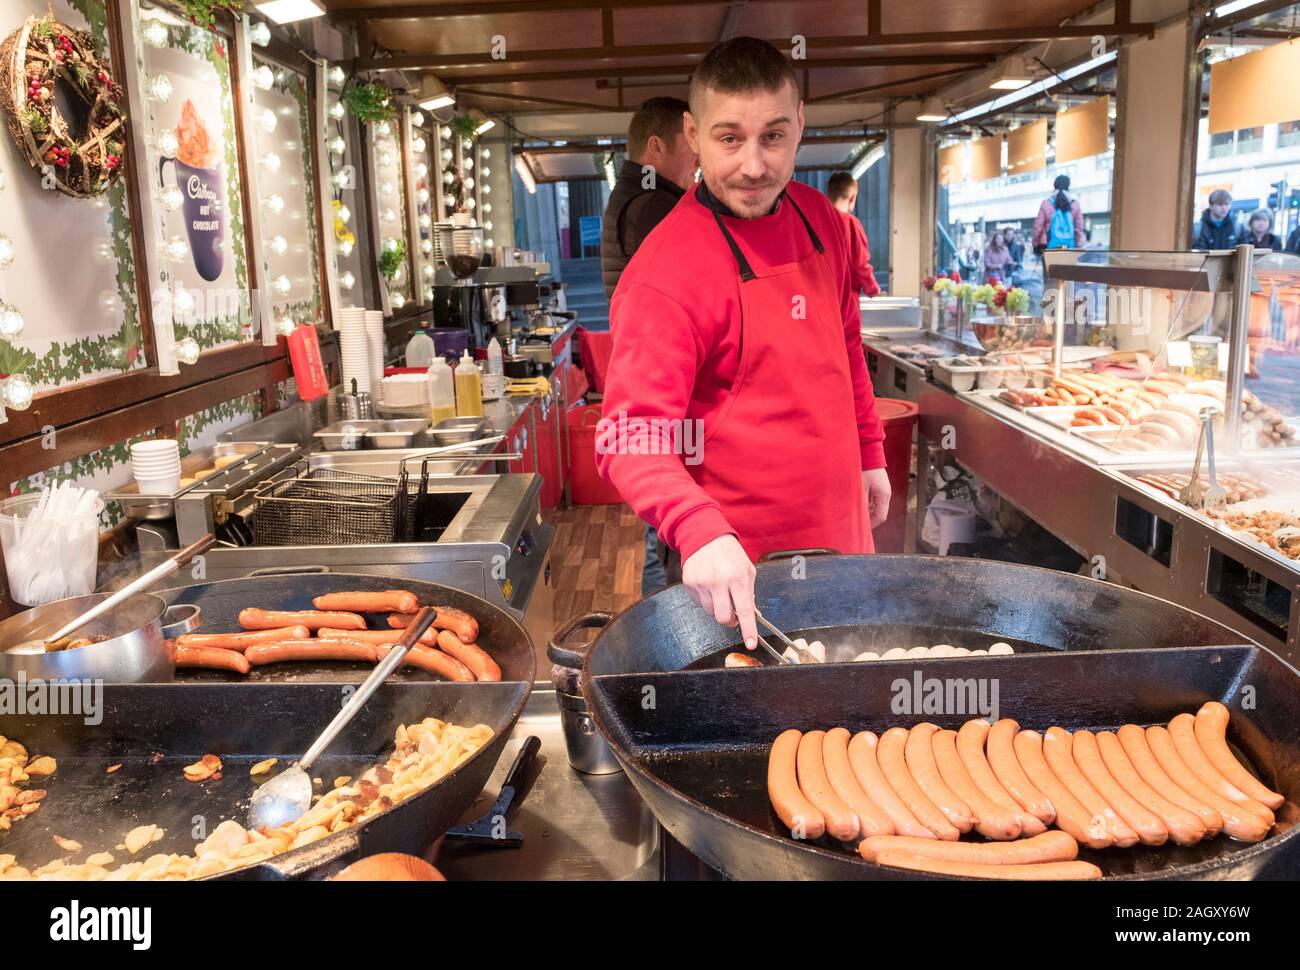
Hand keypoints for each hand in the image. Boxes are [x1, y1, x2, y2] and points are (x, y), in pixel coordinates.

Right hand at [681, 534, 757, 648]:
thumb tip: (751, 615)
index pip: (744, 610)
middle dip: (730, 621)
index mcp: (737, 578)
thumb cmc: (730, 554)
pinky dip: (706, 600)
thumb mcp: (747, 569)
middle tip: (733, 615)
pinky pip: (700, 603)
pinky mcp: (689, 584)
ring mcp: (701, 583)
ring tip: (719, 593)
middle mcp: (718, 582)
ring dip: (717, 608)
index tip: (751, 644)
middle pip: (723, 618)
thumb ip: (749, 593)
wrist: (705, 537)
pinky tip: (709, 586)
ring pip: (710, 612)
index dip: (748, 630)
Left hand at [863, 467, 890, 529]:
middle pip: (880, 513)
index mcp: (883, 495)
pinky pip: (876, 500)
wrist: (869, 453)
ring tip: (857, 514)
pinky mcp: (880, 486)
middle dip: (869, 519)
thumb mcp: (860, 487)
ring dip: (868, 512)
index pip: (880, 517)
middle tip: (858, 523)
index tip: (862, 528)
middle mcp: (886, 494)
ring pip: (878, 507)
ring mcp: (884, 490)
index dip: (871, 525)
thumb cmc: (864, 469)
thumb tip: (858, 516)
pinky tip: (859, 505)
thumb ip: (861, 502)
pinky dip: (868, 505)